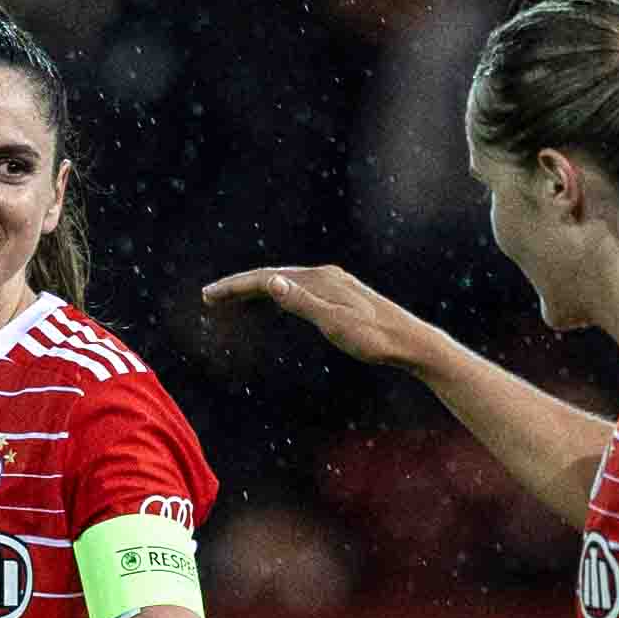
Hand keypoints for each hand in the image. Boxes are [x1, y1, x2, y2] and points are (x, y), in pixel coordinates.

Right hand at [200, 265, 423, 367]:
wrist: (410, 342)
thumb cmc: (374, 339)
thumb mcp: (334, 324)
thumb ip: (301, 302)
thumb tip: (270, 280)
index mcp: (319, 279)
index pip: (265, 278)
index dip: (234, 287)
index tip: (207, 296)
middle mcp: (324, 275)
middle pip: (272, 276)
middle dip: (238, 287)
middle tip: (208, 298)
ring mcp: (333, 284)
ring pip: (285, 282)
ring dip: (256, 291)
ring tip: (231, 303)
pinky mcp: (340, 296)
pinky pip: (299, 291)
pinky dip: (277, 296)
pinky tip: (274, 304)